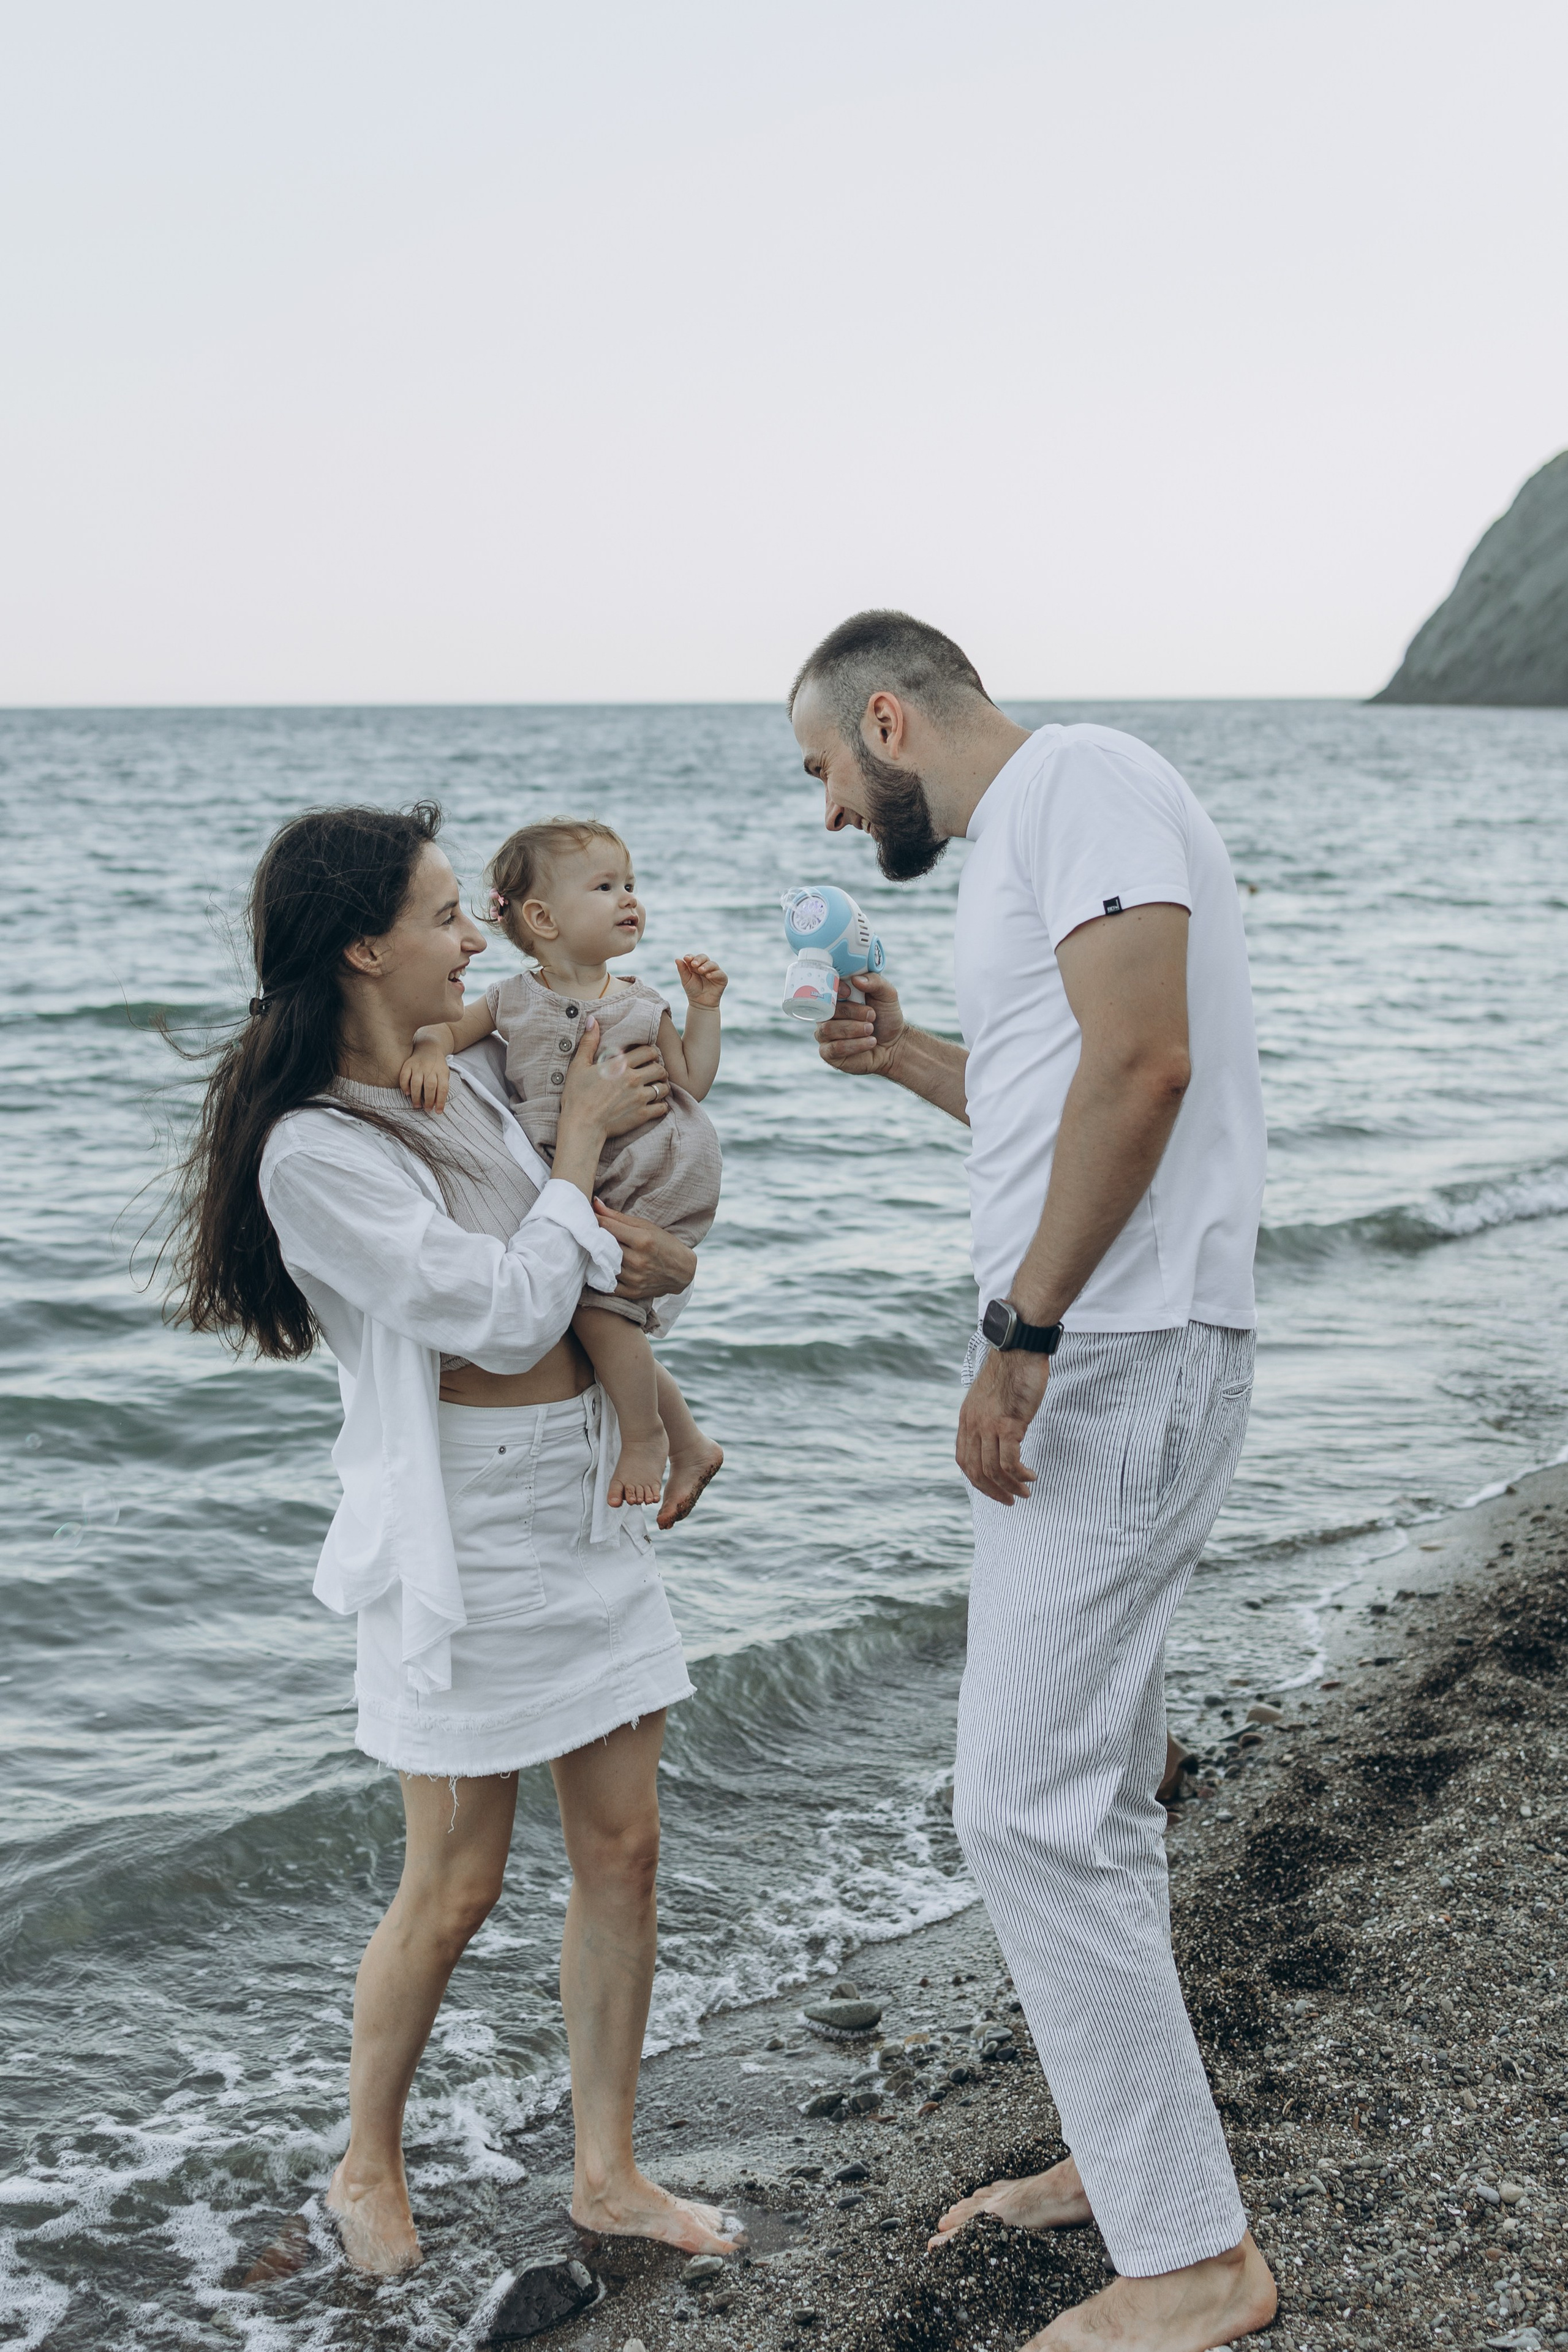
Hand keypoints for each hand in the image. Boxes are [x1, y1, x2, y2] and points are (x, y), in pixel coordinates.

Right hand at [398, 1042, 451, 1112]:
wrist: (429, 1048)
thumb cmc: (437, 1066)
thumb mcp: (444, 1074)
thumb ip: (441, 1087)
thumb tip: (436, 1105)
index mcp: (442, 1071)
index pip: (443, 1088)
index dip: (440, 1101)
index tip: (438, 1112)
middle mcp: (430, 1068)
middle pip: (430, 1086)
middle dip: (428, 1100)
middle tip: (427, 1109)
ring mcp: (418, 1065)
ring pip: (416, 1082)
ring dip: (416, 1096)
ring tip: (417, 1105)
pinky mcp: (408, 1064)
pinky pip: (404, 1076)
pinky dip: (405, 1086)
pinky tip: (407, 1093)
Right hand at [559, 1022, 669, 1143]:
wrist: (581, 1126)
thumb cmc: (577, 1096)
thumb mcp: (578, 1066)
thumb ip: (588, 1042)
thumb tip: (592, 1020)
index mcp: (620, 1065)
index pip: (648, 1051)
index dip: (650, 1052)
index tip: (646, 1057)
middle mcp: (633, 1079)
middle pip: (660, 1068)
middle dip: (659, 1068)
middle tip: (653, 1072)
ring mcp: (639, 1098)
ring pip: (664, 1087)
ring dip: (662, 1086)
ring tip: (655, 1087)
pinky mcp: (642, 1115)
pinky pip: (662, 1107)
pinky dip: (661, 1105)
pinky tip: (655, 1104)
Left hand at [593, 1202, 698, 1299]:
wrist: (681, 1270)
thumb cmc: (663, 1243)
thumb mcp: (645, 1226)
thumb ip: (618, 1217)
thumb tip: (596, 1204)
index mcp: (643, 1240)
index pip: (609, 1227)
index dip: (595, 1220)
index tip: (586, 1216)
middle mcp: (638, 1260)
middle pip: (604, 1246)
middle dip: (594, 1238)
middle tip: (585, 1232)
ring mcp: (634, 1278)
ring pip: (604, 1265)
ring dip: (596, 1257)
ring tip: (593, 1249)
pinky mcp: (632, 1292)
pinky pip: (608, 1285)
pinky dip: (600, 1277)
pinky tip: (599, 1268)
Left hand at [675, 952, 727, 1007]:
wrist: (700, 1003)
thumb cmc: (693, 990)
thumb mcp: (686, 980)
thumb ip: (682, 970)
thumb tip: (677, 959)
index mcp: (696, 965)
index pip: (694, 957)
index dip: (691, 956)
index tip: (686, 958)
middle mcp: (706, 966)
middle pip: (704, 957)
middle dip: (699, 959)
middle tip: (693, 964)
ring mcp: (715, 971)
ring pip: (712, 964)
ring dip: (706, 966)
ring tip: (701, 970)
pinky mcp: (722, 978)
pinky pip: (720, 973)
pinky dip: (714, 973)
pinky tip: (708, 976)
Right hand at [815, 971, 905, 1077]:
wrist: (894, 1044)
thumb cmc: (886, 1018)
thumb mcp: (887, 995)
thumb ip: (875, 982)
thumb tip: (857, 979)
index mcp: (837, 997)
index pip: (824, 988)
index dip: (834, 989)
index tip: (849, 992)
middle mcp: (827, 1014)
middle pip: (826, 1010)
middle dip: (852, 1012)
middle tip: (871, 1015)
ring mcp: (825, 1033)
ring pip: (828, 1029)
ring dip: (854, 1029)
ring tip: (871, 1030)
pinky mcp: (828, 1053)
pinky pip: (833, 1048)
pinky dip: (855, 1045)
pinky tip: (870, 1042)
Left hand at [956, 1347, 1047, 1503]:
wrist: (1018, 1349)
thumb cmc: (1010, 1370)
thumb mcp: (990, 1398)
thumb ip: (989, 1419)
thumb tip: (1000, 1439)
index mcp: (966, 1419)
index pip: (964, 1460)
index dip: (977, 1480)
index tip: (993, 1489)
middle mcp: (973, 1425)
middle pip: (975, 1471)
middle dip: (992, 1491)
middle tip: (1010, 1501)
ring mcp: (989, 1426)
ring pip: (993, 1470)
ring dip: (1010, 1487)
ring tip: (1025, 1492)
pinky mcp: (1009, 1424)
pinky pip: (1010, 1461)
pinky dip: (1020, 1474)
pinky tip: (1030, 1475)